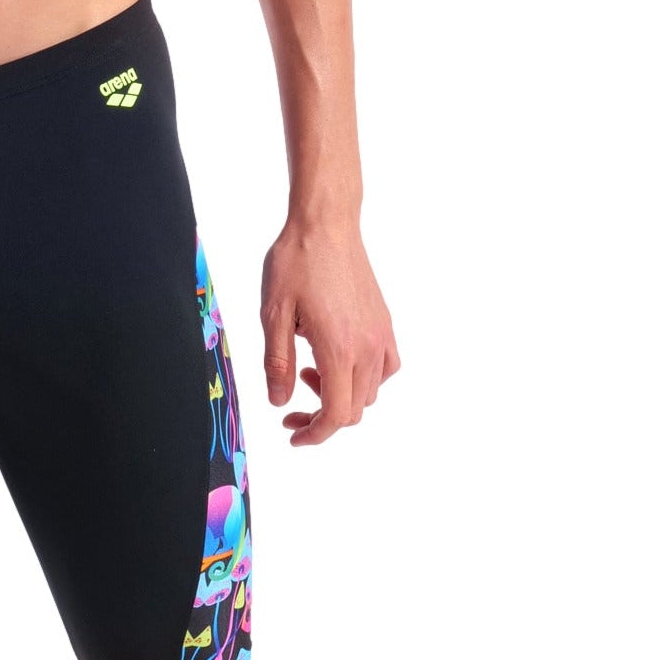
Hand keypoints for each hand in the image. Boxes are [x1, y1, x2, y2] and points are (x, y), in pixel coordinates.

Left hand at [261, 218, 400, 446]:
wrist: (325, 225)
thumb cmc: (296, 263)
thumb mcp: (272, 314)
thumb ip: (277, 363)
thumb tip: (279, 402)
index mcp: (338, 348)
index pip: (337, 414)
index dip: (315, 433)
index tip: (293, 434)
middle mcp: (367, 346)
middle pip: (355, 408)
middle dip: (322, 418)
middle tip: (290, 409)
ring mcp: (380, 335)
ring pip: (371, 391)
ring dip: (341, 396)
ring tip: (308, 374)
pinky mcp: (384, 323)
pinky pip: (386, 367)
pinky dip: (365, 378)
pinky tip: (340, 362)